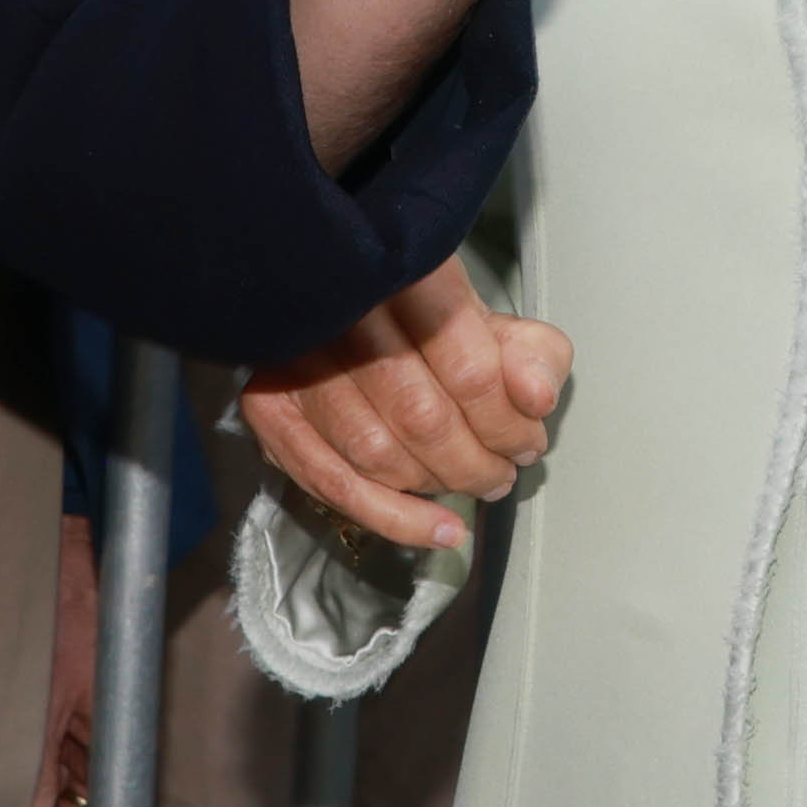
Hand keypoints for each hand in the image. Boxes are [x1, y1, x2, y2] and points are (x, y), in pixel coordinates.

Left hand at [6, 507, 96, 806]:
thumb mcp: (47, 702)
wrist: (59, 563)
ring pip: (67, 803)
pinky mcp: (68, 720)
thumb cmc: (64, 620)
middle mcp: (107, 748)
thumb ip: (40, 771)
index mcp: (116, 745)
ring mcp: (87, 736)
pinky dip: (31, 793)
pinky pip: (55, 772)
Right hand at [241, 260, 571, 553]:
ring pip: (376, 453)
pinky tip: (438, 529)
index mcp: (408, 277)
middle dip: (475, 460)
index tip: (529, 442)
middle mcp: (342, 314)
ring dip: (437, 485)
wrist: (352, 305)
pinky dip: (391, 517)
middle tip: (504, 471)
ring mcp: (297, 362)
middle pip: (421, 415)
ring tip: (477, 485)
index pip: (468, 370)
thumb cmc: (435, 322)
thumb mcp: (502, 322)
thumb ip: (536, 356)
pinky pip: (330, 481)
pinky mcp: (269, 405)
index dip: (507, 423)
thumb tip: (537, 399)